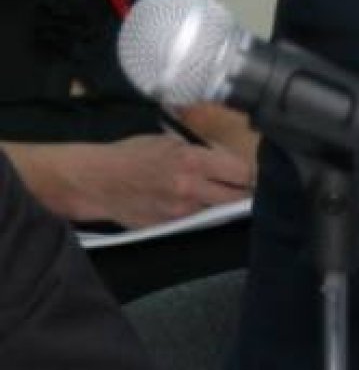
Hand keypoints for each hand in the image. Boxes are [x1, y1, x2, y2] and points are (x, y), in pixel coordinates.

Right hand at [59, 133, 253, 227]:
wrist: (96, 181)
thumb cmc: (133, 155)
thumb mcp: (172, 142)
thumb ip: (203, 152)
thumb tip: (229, 160)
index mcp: (193, 161)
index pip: (242, 173)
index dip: (250, 173)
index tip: (252, 172)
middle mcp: (189, 188)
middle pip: (236, 197)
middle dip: (243, 192)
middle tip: (244, 187)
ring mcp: (178, 211)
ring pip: (217, 212)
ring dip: (220, 205)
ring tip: (215, 193)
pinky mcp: (167, 226)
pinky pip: (194, 221)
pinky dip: (199, 214)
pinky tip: (191, 203)